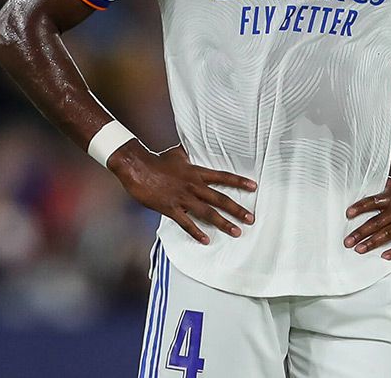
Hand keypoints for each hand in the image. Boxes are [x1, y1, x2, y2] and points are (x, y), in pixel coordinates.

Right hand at [108, 141, 255, 244]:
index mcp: (196, 172)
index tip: (254, 187)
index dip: (239, 182)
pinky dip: (196, 232)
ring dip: (223, 223)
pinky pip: (186, 223)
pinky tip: (206, 240)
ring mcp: (183, 198)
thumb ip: (187, 155)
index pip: (223, 177)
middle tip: (251, 219)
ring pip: (208, 212)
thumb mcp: (176, 154)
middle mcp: (193, 185)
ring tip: (236, 232)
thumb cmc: (156, 160)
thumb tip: (190, 150)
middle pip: (220, 198)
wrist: (137, 167)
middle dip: (237, 209)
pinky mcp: (171, 208)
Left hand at [344, 173, 390, 258]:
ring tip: (359, 250)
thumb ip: (385, 188)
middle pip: (377, 221)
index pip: (373, 201)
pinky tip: (384, 256)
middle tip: (347, 241)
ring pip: (388, 234)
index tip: (348, 214)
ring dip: (372, 242)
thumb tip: (373, 183)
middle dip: (361, 232)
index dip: (360, 207)